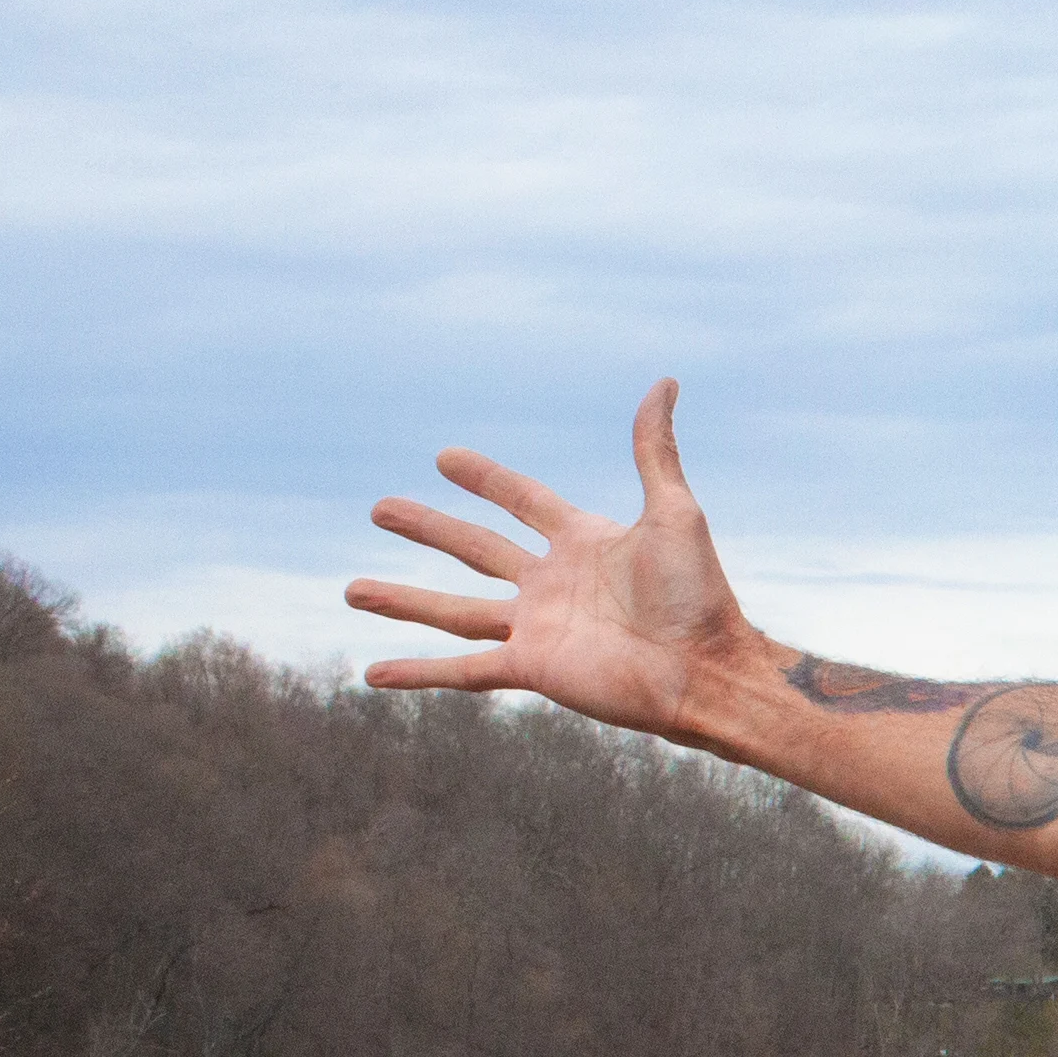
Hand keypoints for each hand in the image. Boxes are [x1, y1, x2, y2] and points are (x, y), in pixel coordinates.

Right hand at [349, 381, 748, 734]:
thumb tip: (665, 382)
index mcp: (584, 542)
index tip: (444, 458)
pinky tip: (371, 674)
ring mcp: (537, 628)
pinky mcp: (531, 668)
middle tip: (379, 508)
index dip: (485, 480)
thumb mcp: (674, 511)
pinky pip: (462, 670)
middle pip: (475, 550)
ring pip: (454, 612)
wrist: (708, 670)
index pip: (522, 501)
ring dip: (402, 601)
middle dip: (427, 529)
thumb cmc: (700, 595)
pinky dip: (417, 672)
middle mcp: (553, 584)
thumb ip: (655, 450)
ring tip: (350, 589)